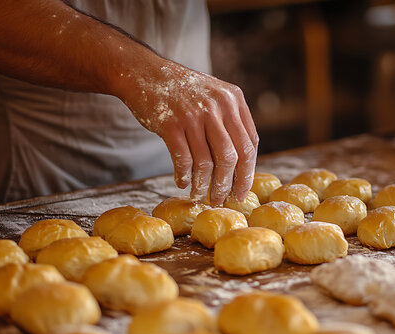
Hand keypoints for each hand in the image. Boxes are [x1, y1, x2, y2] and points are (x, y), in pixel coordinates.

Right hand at [120, 61, 258, 205]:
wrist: (145, 72)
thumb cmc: (183, 91)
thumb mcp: (215, 95)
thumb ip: (231, 121)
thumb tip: (241, 165)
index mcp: (233, 99)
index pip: (249, 143)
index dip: (247, 172)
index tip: (242, 191)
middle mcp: (217, 106)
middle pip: (232, 157)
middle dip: (228, 184)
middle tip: (221, 200)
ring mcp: (194, 115)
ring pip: (207, 162)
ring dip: (204, 185)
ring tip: (200, 196)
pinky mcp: (171, 124)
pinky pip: (183, 159)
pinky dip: (184, 176)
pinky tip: (182, 183)